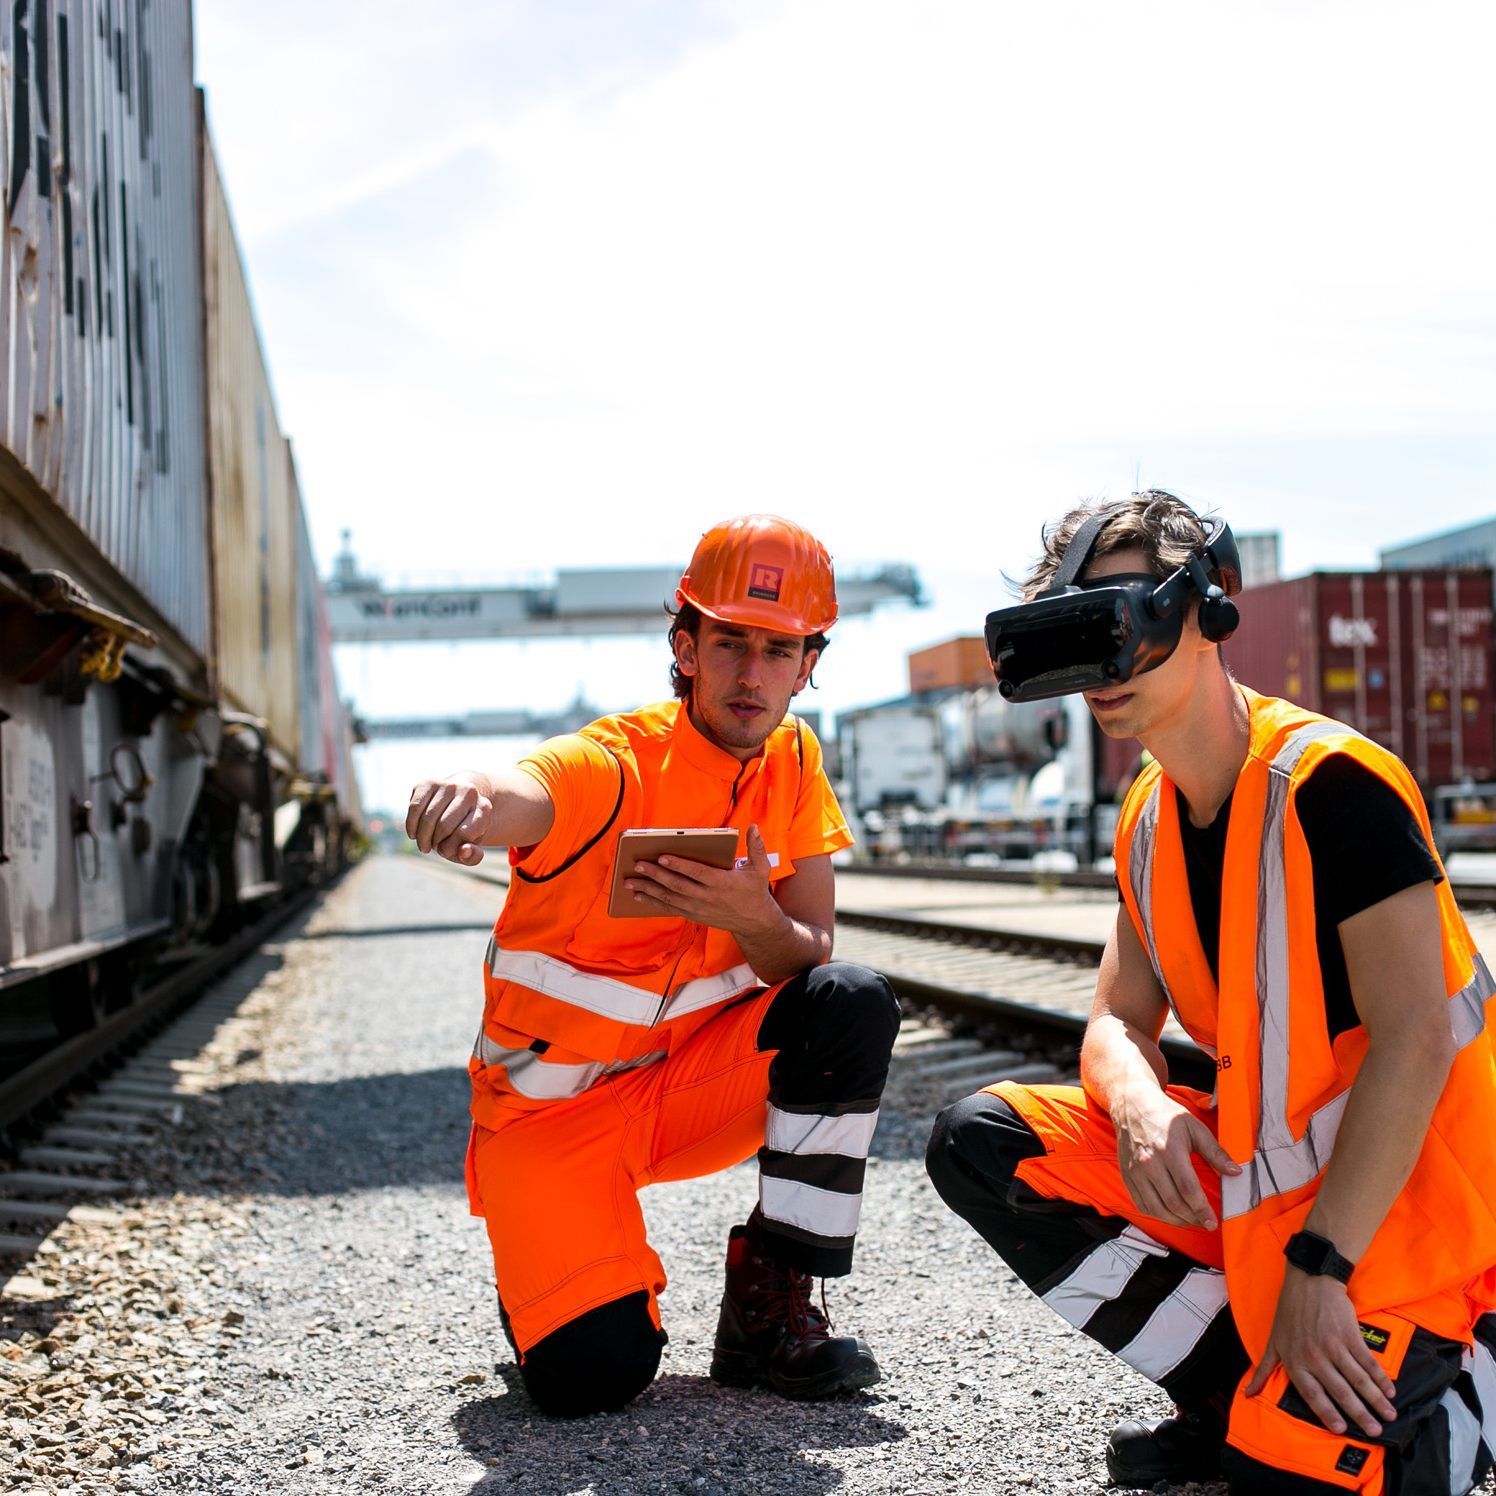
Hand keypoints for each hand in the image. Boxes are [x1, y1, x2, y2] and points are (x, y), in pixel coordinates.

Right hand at [405, 775, 492, 864]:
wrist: (456, 805)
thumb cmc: (462, 832)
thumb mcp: (471, 848)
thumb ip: (472, 856)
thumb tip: (464, 851)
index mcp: (484, 808)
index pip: (464, 833)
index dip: (451, 848)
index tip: (448, 851)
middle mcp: (470, 792)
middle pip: (444, 826)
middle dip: (435, 843)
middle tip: (433, 847)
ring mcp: (449, 784)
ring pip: (428, 818)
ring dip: (422, 838)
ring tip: (425, 843)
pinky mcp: (429, 782)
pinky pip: (415, 807)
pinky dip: (411, 826)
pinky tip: (414, 834)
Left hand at [624, 824, 778, 937]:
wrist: (754, 922)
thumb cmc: (755, 891)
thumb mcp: (761, 869)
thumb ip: (756, 847)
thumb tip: (753, 827)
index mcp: (721, 883)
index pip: (696, 872)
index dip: (678, 865)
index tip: (662, 856)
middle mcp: (706, 897)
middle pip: (676, 885)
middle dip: (655, 875)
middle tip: (638, 864)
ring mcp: (698, 908)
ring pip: (668, 898)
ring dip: (648, 890)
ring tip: (629, 882)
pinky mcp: (693, 915)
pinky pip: (670, 908)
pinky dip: (653, 902)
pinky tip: (639, 896)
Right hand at [1114, 1088, 1239, 1229]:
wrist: (1132, 1105)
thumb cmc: (1166, 1115)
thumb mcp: (1195, 1128)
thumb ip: (1215, 1152)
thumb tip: (1235, 1171)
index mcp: (1169, 1150)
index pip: (1188, 1189)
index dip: (1202, 1210)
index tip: (1212, 1221)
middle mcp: (1149, 1162)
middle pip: (1173, 1202)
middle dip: (1193, 1218)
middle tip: (1205, 1222)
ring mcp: (1135, 1171)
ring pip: (1156, 1208)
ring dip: (1176, 1220)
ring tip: (1190, 1219)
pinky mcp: (1127, 1176)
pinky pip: (1142, 1204)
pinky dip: (1157, 1214)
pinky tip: (1169, 1211)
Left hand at [1246, 1269, 1397, 1435]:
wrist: (1309, 1281)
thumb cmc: (1289, 1312)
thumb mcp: (1274, 1341)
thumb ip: (1264, 1370)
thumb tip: (1248, 1393)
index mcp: (1294, 1361)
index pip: (1312, 1395)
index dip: (1327, 1414)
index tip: (1341, 1430)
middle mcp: (1314, 1356)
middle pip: (1340, 1392)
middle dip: (1360, 1414)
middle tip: (1374, 1431)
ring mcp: (1333, 1346)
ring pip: (1358, 1380)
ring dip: (1376, 1400)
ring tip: (1389, 1415)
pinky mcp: (1350, 1335)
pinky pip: (1368, 1362)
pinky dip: (1381, 1378)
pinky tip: (1390, 1390)